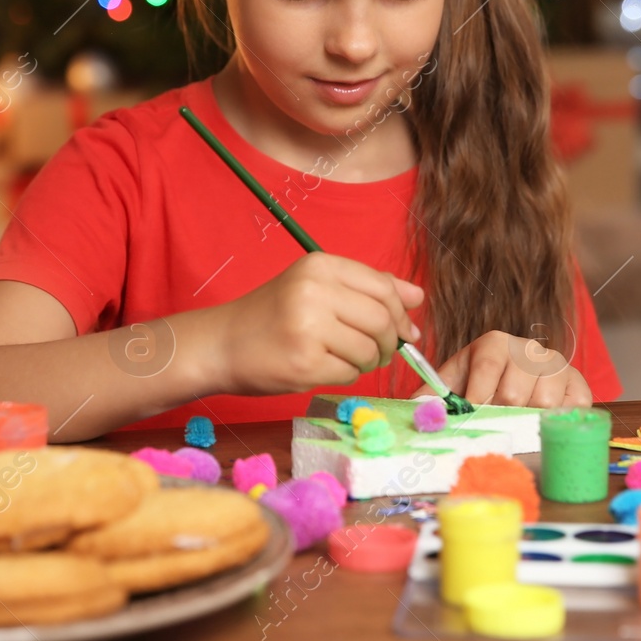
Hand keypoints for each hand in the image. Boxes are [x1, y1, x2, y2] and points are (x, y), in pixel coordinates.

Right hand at [212, 253, 423, 396]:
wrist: (222, 343)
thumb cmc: (273, 315)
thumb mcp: (317, 287)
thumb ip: (368, 288)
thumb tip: (418, 297)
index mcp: (320, 265)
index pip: (384, 288)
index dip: (402, 313)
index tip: (405, 330)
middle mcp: (315, 290)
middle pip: (382, 320)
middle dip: (389, 342)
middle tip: (377, 352)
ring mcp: (309, 327)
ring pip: (369, 350)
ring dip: (366, 362)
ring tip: (344, 358)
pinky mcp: (305, 362)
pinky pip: (350, 373)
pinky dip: (346, 375)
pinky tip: (324, 367)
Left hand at [415, 330, 592, 408]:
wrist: (518, 382)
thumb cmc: (480, 385)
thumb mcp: (452, 383)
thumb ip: (430, 394)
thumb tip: (416, 411)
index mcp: (495, 343)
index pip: (487, 367)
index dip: (477, 396)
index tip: (470, 416)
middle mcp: (529, 349)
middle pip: (514, 392)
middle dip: (499, 416)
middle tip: (492, 426)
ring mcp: (557, 366)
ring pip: (543, 404)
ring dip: (526, 421)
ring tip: (515, 424)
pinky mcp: (578, 386)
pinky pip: (571, 410)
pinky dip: (556, 423)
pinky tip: (542, 423)